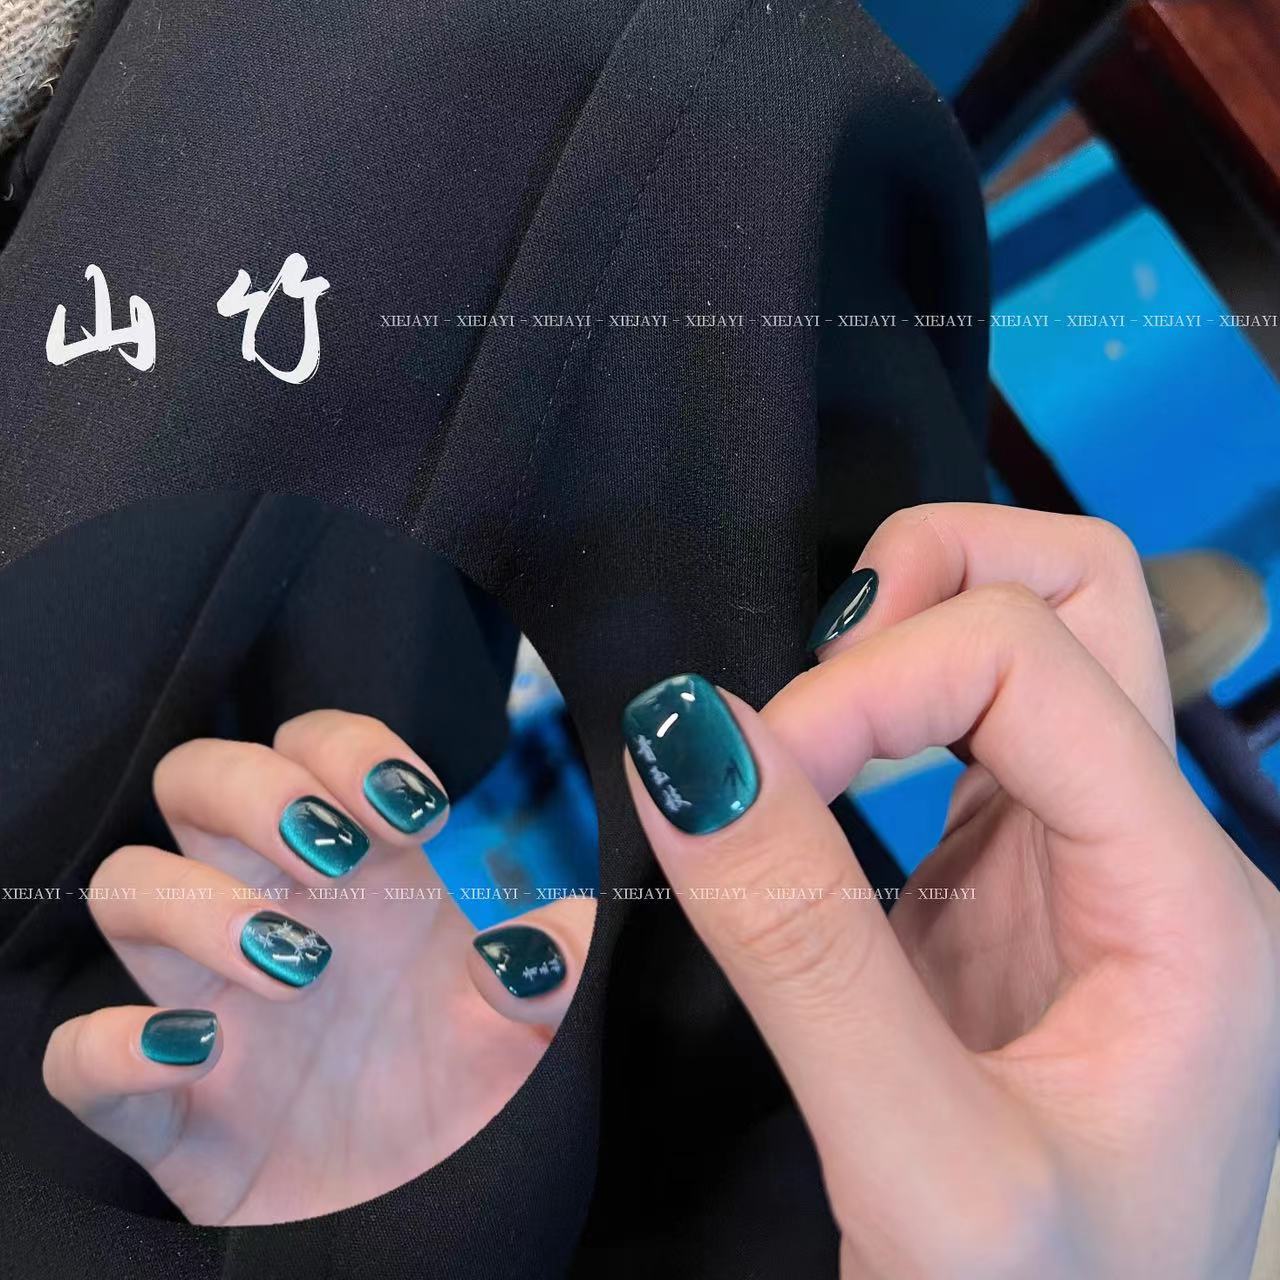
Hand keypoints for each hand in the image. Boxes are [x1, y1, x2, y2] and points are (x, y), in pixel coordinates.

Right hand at [42, 710, 593, 1224]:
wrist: (445, 1218)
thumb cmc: (489, 1099)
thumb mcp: (548, 1021)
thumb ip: (563, 960)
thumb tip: (526, 944)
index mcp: (364, 874)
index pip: (311, 746)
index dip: (345, 749)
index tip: (418, 811)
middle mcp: (276, 914)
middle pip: (196, 780)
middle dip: (253, 791)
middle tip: (334, 858)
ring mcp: (212, 1004)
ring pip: (127, 886)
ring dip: (195, 906)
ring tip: (297, 969)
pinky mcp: (171, 1112)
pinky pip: (77, 1058)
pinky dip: (109, 1047)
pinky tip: (201, 1052)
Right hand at [623, 505, 1279, 1278]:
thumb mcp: (920, 1167)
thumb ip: (801, 949)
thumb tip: (690, 744)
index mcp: (1191, 906)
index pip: (1033, 661)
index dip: (864, 684)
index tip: (737, 781)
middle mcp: (1162, 856)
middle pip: (1080, 589)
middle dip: (923, 585)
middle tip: (801, 696)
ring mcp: (1091, 865)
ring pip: (1031, 637)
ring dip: (902, 635)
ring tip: (802, 729)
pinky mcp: (1013, 890)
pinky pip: (964, 733)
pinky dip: (876, 712)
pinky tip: (813, 776)